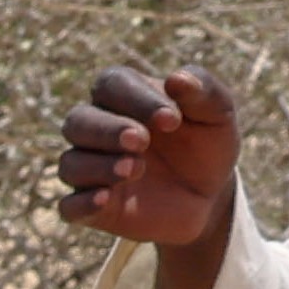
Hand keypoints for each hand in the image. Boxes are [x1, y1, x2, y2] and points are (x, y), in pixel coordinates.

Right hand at [57, 63, 237, 252]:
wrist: (209, 198)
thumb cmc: (207, 146)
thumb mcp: (218, 115)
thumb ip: (202, 91)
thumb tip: (176, 79)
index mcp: (125, 98)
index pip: (110, 85)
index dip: (134, 98)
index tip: (171, 120)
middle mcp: (99, 132)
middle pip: (78, 121)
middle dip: (107, 130)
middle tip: (141, 140)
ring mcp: (92, 172)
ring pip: (71, 163)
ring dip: (98, 165)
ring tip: (135, 170)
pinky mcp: (92, 209)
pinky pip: (70, 207)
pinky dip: (83, 203)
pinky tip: (105, 199)